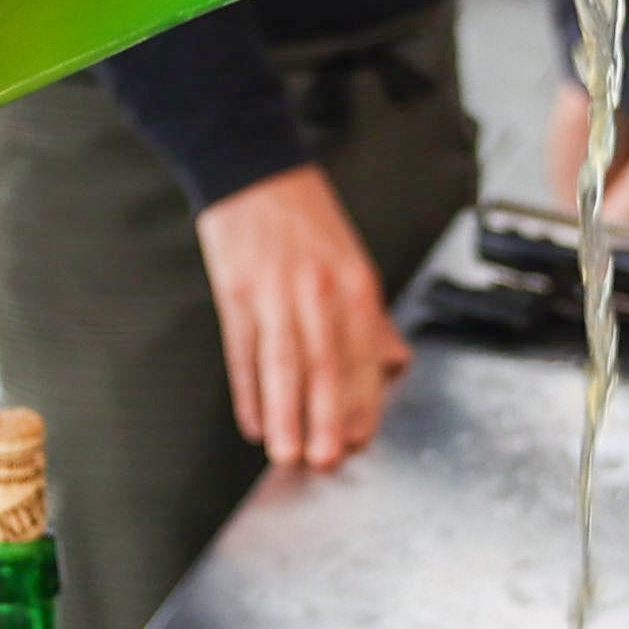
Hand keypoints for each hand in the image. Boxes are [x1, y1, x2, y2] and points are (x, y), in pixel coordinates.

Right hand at [196, 163, 410, 470]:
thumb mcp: (351, 258)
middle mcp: (318, 290)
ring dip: (285, 414)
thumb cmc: (302, 214)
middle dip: (327, 418)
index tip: (359, 439)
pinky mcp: (236, 294)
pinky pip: (244, 353)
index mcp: (354, 282)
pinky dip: (247, 391)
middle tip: (326, 460)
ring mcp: (273, 293)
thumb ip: (370, 316)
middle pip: (325, 365)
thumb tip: (393, 361)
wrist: (250, 168)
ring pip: (283, 365)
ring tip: (286, 453)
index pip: (362, 355)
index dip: (361, 402)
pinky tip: (252, 421)